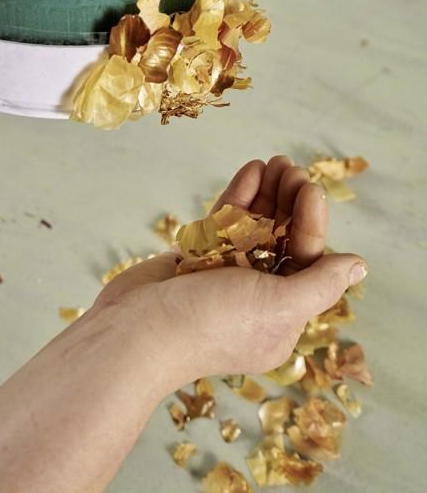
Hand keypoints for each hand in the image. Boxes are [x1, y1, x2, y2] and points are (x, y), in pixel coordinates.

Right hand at [94, 155, 367, 382]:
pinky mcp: (195, 258)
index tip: (309, 189)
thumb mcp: (279, 307)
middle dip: (289, 203)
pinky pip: (223, 224)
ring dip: (266, 194)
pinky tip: (250, 172)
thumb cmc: (210, 324)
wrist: (134, 332)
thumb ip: (320, 283)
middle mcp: (256, 295)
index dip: (310, 222)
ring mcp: (223, 275)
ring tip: (274, 162)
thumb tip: (358, 266)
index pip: (307, 260)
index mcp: (282, 315)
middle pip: (282, 239)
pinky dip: (237, 198)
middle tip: (290, 168)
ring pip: (252, 227)